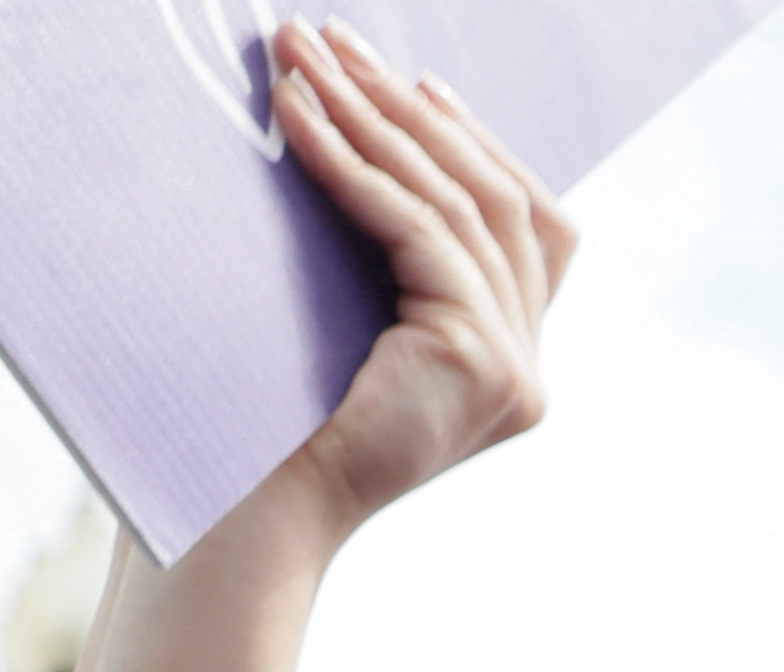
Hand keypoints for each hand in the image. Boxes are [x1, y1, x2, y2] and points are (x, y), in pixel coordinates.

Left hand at [259, 24, 574, 536]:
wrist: (254, 512)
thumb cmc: (272, 425)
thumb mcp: (347, 325)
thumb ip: (386, 264)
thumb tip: (362, 142)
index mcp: (508, 363)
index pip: (529, 228)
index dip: (475, 143)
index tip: (411, 78)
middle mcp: (529, 366)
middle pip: (500, 201)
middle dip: (409, 108)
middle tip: (330, 38)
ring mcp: (515, 368)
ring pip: (462, 206)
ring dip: (374, 118)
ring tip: (302, 56)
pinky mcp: (481, 362)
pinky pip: (419, 231)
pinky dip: (352, 164)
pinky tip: (298, 118)